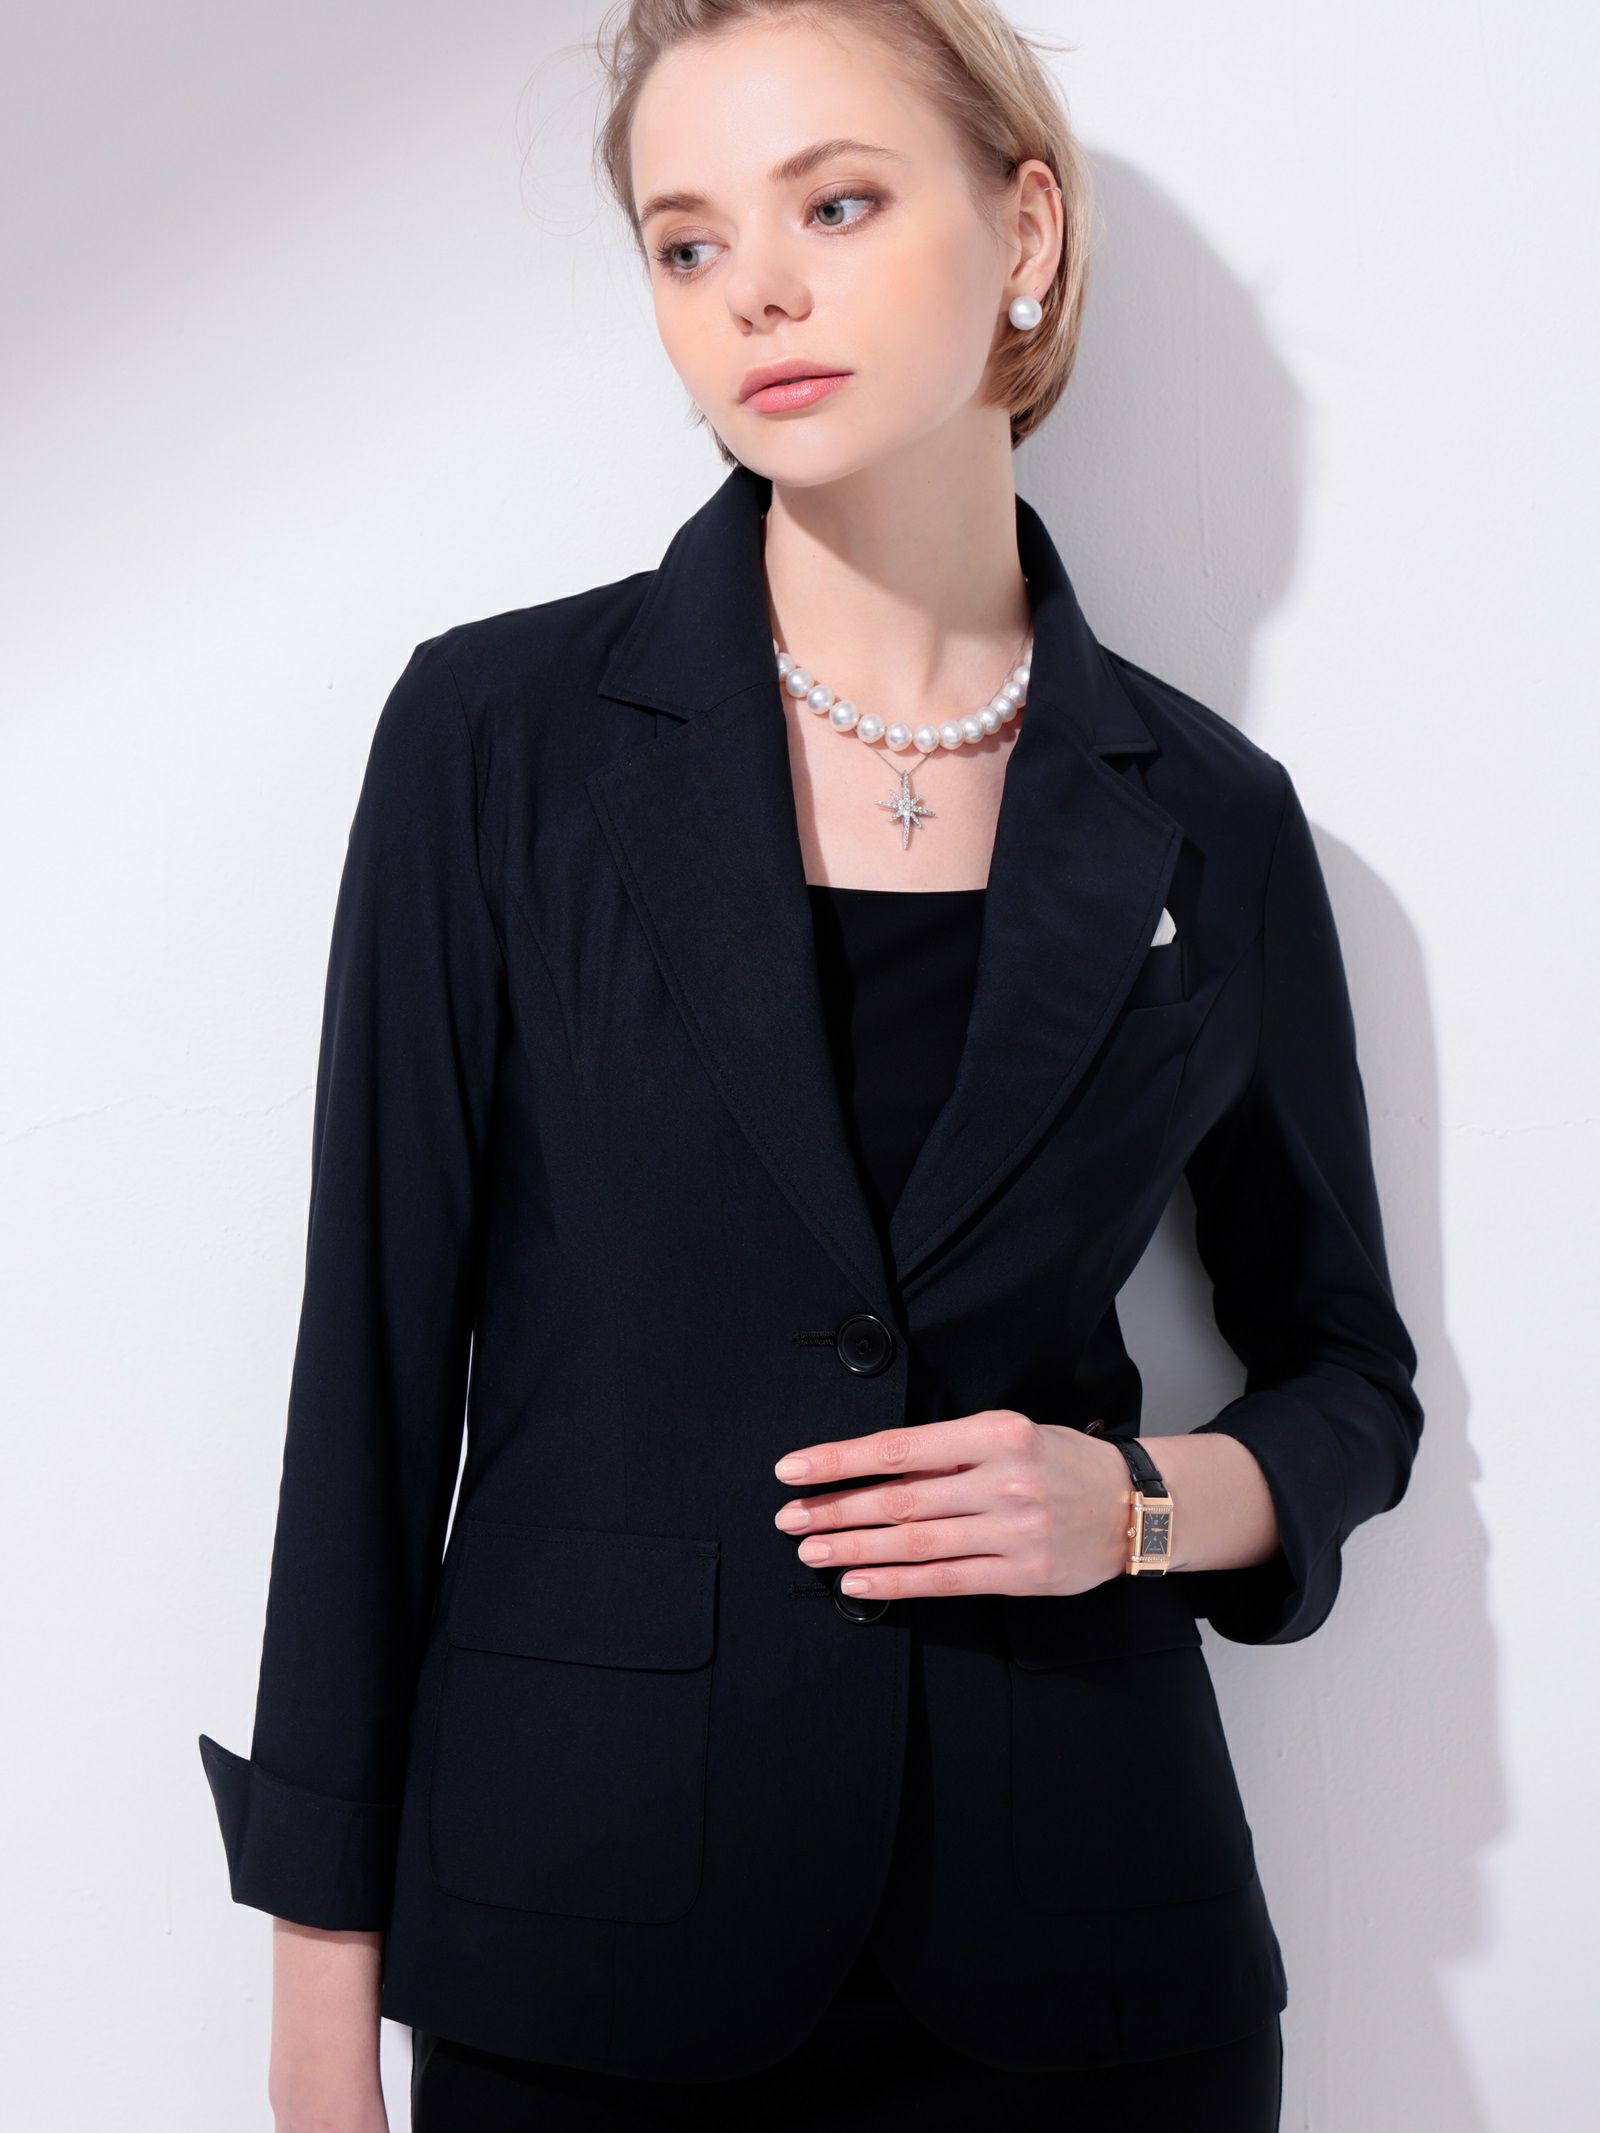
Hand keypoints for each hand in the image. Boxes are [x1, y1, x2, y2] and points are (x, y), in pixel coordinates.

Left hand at [772, 1411, 1130, 1599]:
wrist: (1132, 1506)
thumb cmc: (1059, 1462)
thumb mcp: (1009, 1432)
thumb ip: (949, 1447)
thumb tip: (869, 1466)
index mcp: (997, 1433)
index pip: (900, 1448)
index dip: (840, 1459)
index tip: (795, 1468)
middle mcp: (1004, 1481)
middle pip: (899, 1499)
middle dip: (835, 1510)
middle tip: (789, 1518)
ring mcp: (1014, 1531)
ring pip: (915, 1543)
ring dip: (854, 1549)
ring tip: (811, 1550)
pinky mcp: (1021, 1575)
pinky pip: (945, 1581)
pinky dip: (895, 1583)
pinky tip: (858, 1582)